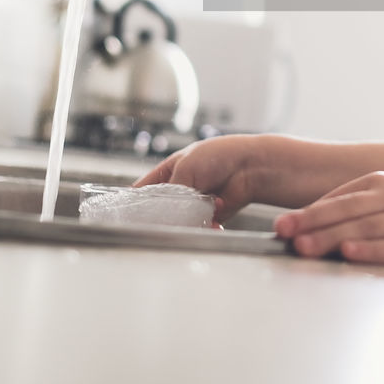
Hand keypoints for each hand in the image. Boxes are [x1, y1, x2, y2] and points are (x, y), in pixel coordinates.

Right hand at [133, 135, 261, 222]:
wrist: (251, 166)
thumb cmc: (218, 156)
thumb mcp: (185, 168)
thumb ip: (170, 192)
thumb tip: (163, 215)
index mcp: (168, 172)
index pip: (143, 191)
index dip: (136, 205)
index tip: (132, 219)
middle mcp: (179, 189)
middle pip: (161, 211)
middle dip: (165, 217)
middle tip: (168, 222)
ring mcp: (194, 203)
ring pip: (181, 221)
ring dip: (189, 220)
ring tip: (199, 212)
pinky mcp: (209, 215)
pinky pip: (200, 226)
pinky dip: (206, 225)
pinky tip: (214, 220)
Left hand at [273, 171, 383, 266]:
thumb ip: (359, 200)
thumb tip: (315, 216)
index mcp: (382, 182)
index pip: (338, 198)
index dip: (308, 213)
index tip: (281, 226)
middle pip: (346, 211)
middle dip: (311, 224)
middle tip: (283, 234)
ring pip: (364, 229)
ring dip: (332, 239)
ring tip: (305, 247)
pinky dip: (370, 250)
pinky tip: (350, 254)